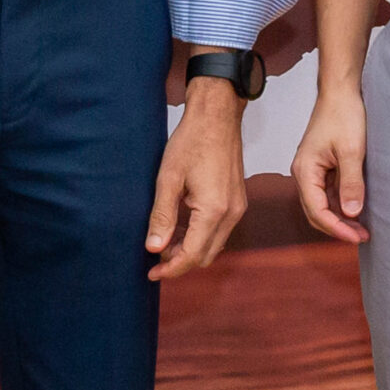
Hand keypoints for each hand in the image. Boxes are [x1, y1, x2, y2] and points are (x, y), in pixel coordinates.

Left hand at [148, 75, 247, 279]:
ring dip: (191, 250)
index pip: (192, 255)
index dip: (171, 269)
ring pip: (214, 245)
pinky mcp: (238, 201)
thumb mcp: (168, 178)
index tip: (152, 273)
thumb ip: (162, 216)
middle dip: (180, 263)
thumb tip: (154, 248)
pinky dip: (201, 236)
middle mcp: (231, 214)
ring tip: (164, 244)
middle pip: (206, 255)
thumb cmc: (191, 141)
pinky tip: (182, 228)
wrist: (217, 116)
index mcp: (214, 210)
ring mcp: (238, 208)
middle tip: (154, 259)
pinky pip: (220, 230)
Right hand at [291, 86, 369, 244]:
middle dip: (337, 227)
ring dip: (339, 217)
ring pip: (321, 204)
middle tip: (362, 236)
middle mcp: (304, 173)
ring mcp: (312, 170)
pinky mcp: (322, 166)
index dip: (336, 228)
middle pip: (315, 211)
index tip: (357, 237)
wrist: (341, 92)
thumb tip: (351, 213)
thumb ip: (351, 183)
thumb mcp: (352, 151)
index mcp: (305, 170)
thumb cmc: (343, 114)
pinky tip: (356, 209)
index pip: (316, 210)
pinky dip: (340, 204)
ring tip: (362, 228)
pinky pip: (327, 193)